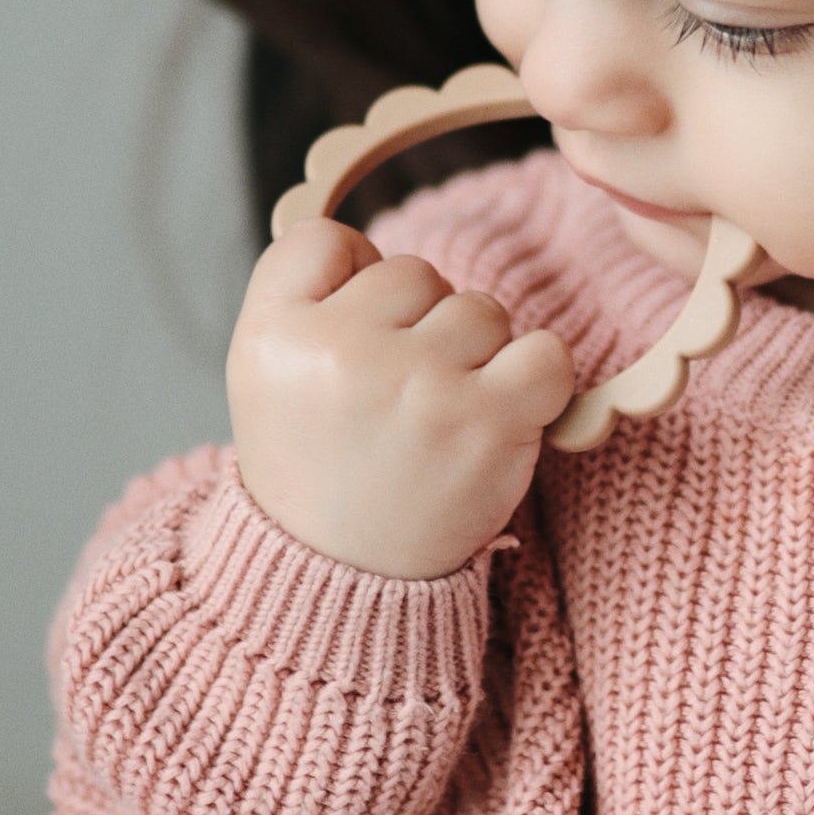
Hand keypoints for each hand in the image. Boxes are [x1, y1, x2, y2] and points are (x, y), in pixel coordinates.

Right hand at [229, 218, 574, 579]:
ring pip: (481, 309)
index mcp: (271, 333)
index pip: (325, 238)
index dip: (349, 281)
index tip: (350, 340)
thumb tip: (379, 246)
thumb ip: (307, 293)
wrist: (343, 576)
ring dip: (474, 357)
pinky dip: (537, 379)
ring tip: (438, 418)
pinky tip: (501, 413)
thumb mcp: (266, 370)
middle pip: (414, 272)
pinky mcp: (488, 422)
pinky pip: (546, 352)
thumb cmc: (316, 463)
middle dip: (415, 325)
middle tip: (392, 400)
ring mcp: (419, 385)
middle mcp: (340, 351)